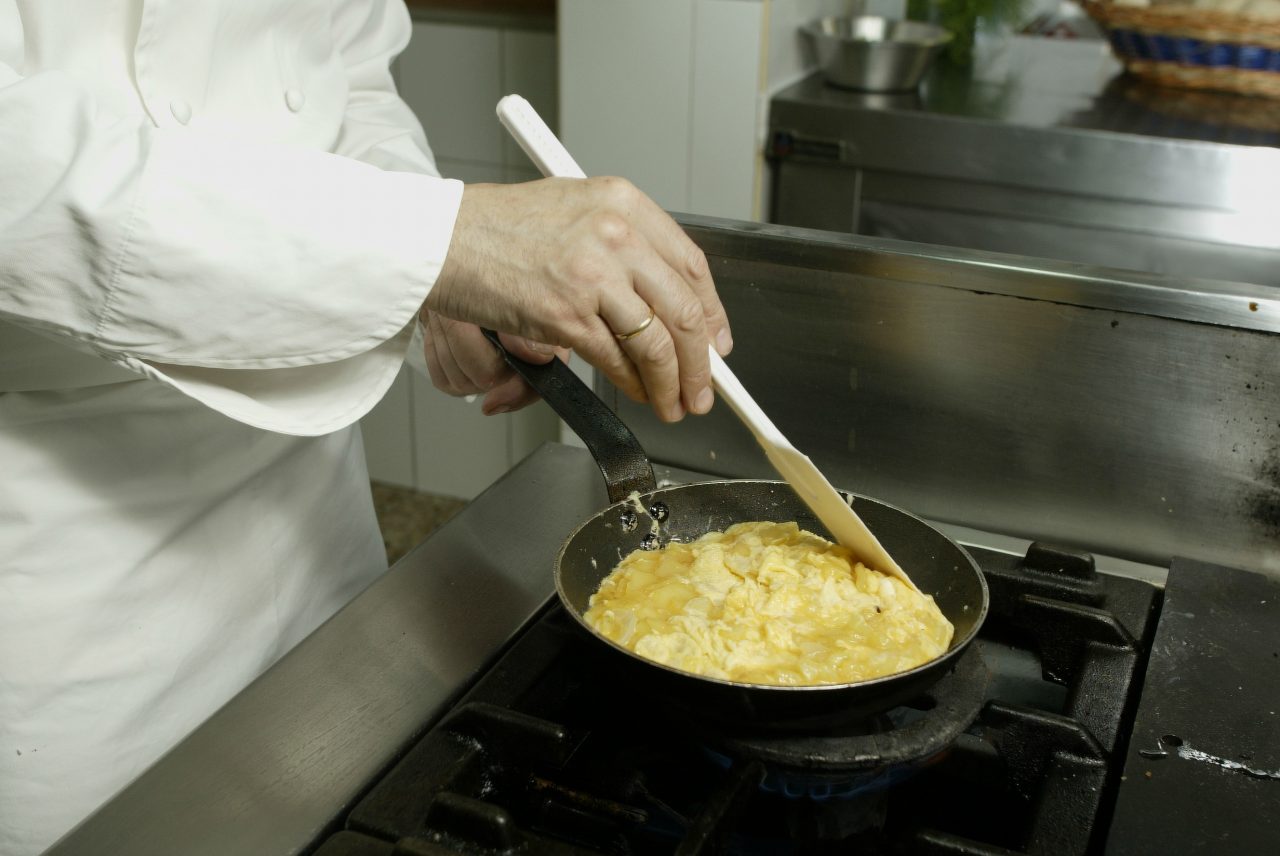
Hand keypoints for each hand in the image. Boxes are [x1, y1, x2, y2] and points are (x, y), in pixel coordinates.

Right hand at [427, 177, 733, 422]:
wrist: (441, 238)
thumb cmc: (498, 228)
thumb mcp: (574, 211)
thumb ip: (623, 245)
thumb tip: (664, 300)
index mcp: (624, 203)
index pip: (692, 265)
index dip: (713, 313)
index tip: (716, 343)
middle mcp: (616, 234)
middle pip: (685, 310)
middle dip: (701, 363)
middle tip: (704, 389)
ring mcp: (593, 275)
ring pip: (657, 342)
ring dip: (672, 383)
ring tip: (674, 403)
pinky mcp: (566, 313)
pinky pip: (616, 359)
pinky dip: (634, 384)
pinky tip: (638, 392)